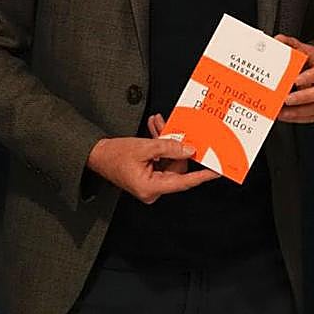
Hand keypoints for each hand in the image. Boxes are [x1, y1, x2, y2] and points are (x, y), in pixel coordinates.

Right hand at [86, 136, 218, 202]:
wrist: (95, 154)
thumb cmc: (113, 154)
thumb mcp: (145, 147)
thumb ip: (169, 148)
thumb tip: (189, 150)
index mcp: (151, 187)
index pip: (184, 182)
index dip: (202, 176)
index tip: (217, 171)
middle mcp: (152, 189)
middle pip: (176, 167)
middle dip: (176, 146)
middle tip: (174, 128)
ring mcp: (151, 183)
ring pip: (169, 160)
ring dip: (165, 142)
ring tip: (158, 124)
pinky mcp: (149, 175)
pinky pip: (162, 159)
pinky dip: (160, 145)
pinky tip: (156, 128)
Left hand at [275, 36, 313, 123]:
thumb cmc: (308, 59)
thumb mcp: (300, 48)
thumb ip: (289, 43)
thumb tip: (278, 39)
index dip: (310, 76)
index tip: (295, 80)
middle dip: (304, 97)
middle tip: (287, 99)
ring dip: (299, 111)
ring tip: (283, 111)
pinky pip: (311, 116)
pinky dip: (298, 118)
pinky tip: (284, 115)